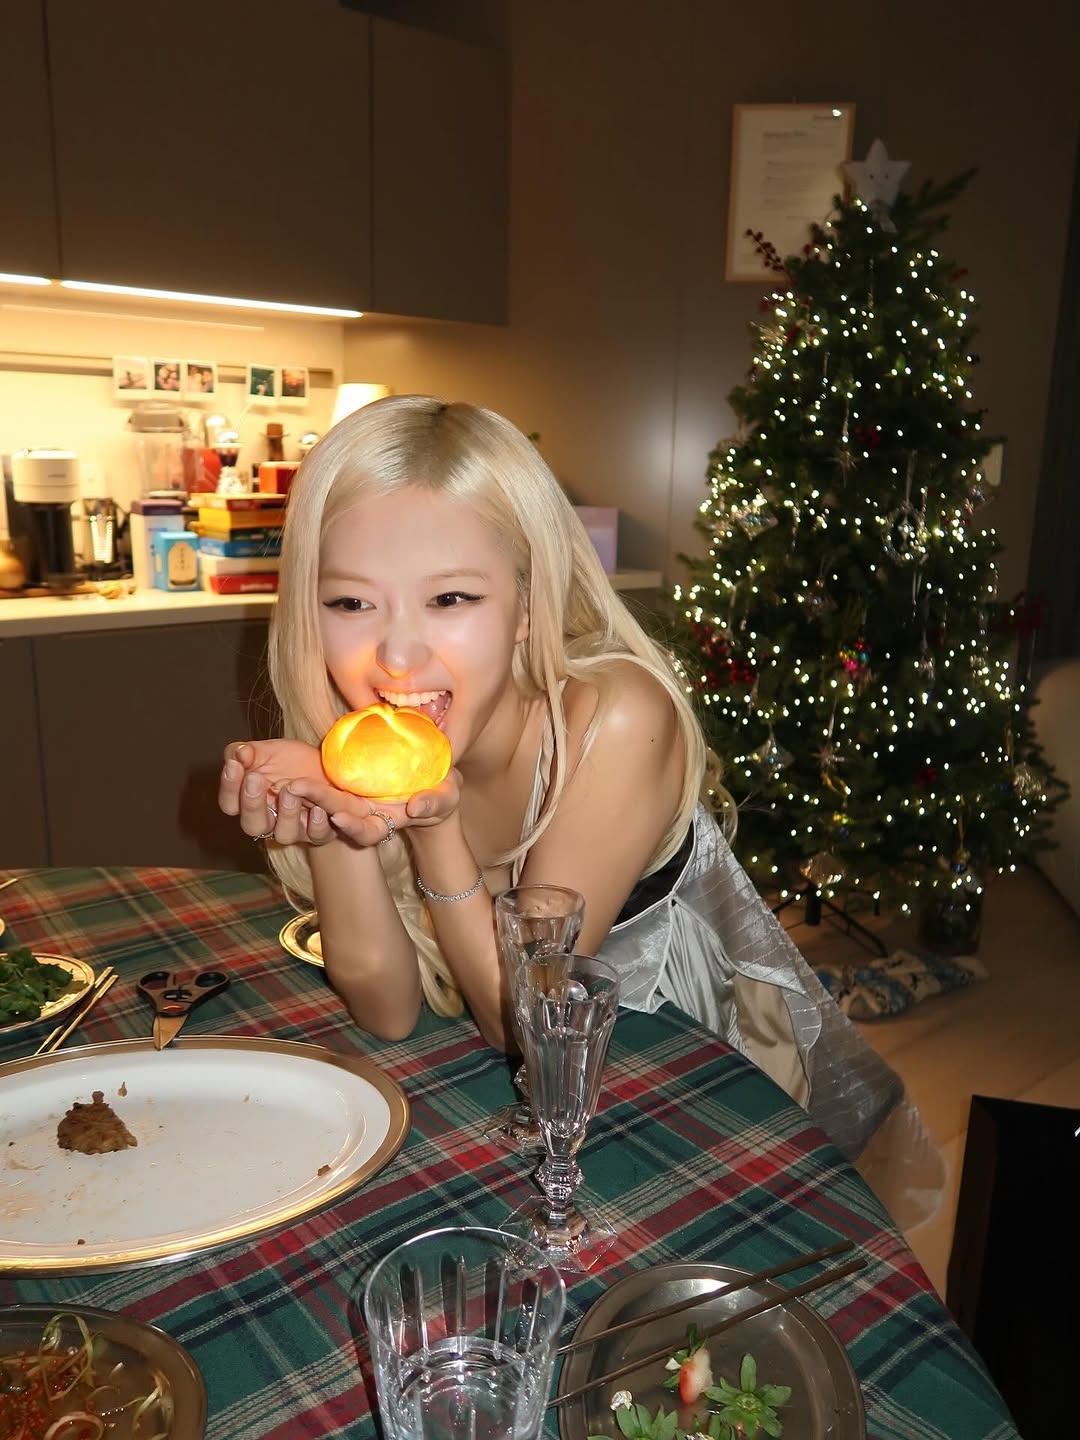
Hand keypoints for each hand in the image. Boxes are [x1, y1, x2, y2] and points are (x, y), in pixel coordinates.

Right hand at [219, 739, 334, 845]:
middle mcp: (269, 821)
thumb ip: (248, 753)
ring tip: (290, 789)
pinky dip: (317, 824)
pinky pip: (317, 835)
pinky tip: (319, 808)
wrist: (325, 765)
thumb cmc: (290, 761)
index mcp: (249, 803)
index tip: (234, 765)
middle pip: (252, 826)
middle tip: (255, 778)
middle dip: (252, 803)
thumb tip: (239, 753)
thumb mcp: (266, 751)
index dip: (229, 787)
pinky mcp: (319, 831)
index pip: (230, 804)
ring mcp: (294, 829)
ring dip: (287, 814)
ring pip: (284, 834)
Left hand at [284, 768, 462, 847]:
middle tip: (296, 788)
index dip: (353, 828)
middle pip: (339, 813)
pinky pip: (330, 780)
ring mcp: (355, 798)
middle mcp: (365, 813)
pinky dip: (312, 777)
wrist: (432, 782)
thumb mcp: (445, 799)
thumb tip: (416, 806)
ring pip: (328, 798)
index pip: (367, 831)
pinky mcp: (350, 781)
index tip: (338, 818)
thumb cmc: (442, 794)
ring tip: (290, 781)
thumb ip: (433, 804)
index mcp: (386, 822)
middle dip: (318, 802)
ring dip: (308, 792)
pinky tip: (294, 767)